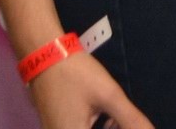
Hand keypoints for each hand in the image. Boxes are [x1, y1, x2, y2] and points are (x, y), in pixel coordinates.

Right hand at [27, 51, 152, 128]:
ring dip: (107, 128)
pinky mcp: (56, 125)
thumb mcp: (108, 95)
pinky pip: (79, 128)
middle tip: (126, 121)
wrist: (45, 55)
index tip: (128, 122)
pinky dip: (94, 126)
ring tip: (117, 118)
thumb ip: (130, 119)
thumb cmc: (76, 74)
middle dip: (115, 128)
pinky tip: (107, 118)